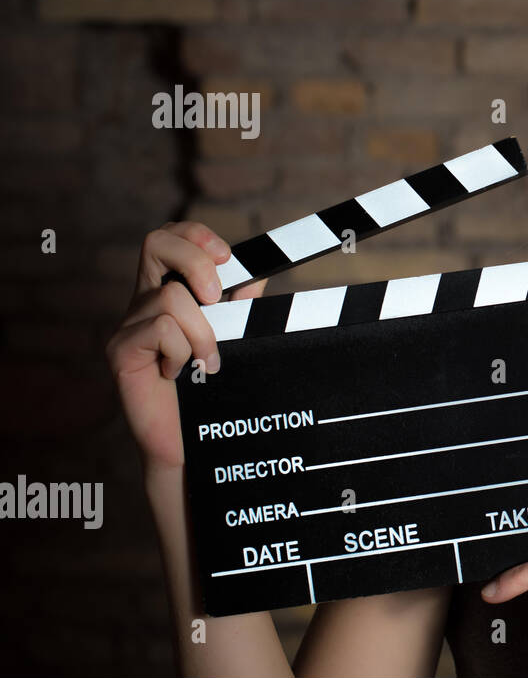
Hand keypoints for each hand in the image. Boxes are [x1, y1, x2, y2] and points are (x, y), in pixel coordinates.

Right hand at [104, 221, 267, 471]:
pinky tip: (181, 373)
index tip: (227, 256)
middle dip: (196, 260)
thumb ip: (241, 306)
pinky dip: (183, 350)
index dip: (195, 235)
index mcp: (168, 291)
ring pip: (170, 296)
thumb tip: (256, 276)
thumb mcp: (234, 338)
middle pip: (155, 242)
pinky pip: (160, 329)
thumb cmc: (212, 389)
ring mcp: (128, 325)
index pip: (169, 237)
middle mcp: (143, 302)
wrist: (190, 442)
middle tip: (217, 296)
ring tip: (208, 362)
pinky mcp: (121, 352)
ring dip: (203, 330)